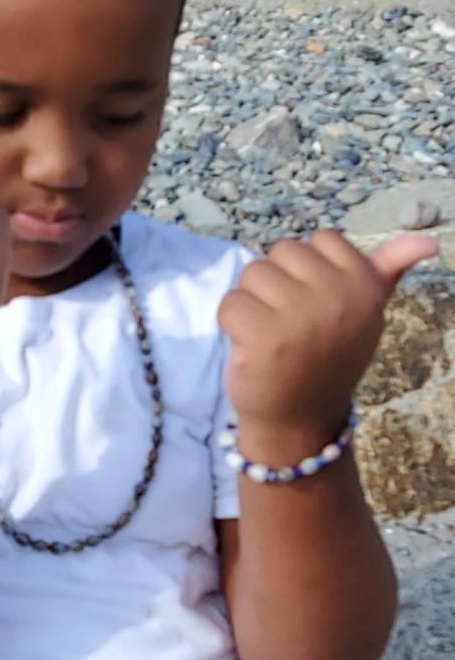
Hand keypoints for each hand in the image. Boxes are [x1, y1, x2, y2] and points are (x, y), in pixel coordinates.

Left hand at [218, 230, 438, 442]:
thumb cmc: (327, 358)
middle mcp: (337, 296)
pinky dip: (231, 324)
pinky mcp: (262, 334)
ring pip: (252, 273)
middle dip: (277, 283)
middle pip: (281, 252)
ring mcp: (300, 315)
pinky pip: (230, 302)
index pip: (323, 239)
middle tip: (290, 323)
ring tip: (271, 334)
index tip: (317, 304)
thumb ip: (387, 271)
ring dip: (252, 302)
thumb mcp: (365, 313)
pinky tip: (251, 347)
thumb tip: (428, 242)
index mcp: (364, 285)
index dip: (309, 269)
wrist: (299, 420)